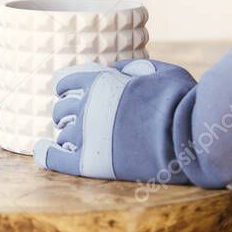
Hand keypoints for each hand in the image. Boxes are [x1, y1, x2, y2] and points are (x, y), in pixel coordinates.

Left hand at [33, 44, 231, 187]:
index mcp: (99, 81)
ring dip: (68, 135)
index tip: (71, 93)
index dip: (68, 87)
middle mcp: (86, 106)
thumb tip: (117, 68)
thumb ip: (132, 68)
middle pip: (61, 109)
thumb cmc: (181, 101)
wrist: (190, 137)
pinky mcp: (90, 163)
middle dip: (69, 113)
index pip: (65, 81)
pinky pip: (54, 158)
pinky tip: (42, 150)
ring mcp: (86, 135)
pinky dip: (46, 153)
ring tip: (79, 141)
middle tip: (81, 121)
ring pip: (61, 133)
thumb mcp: (160, 70)